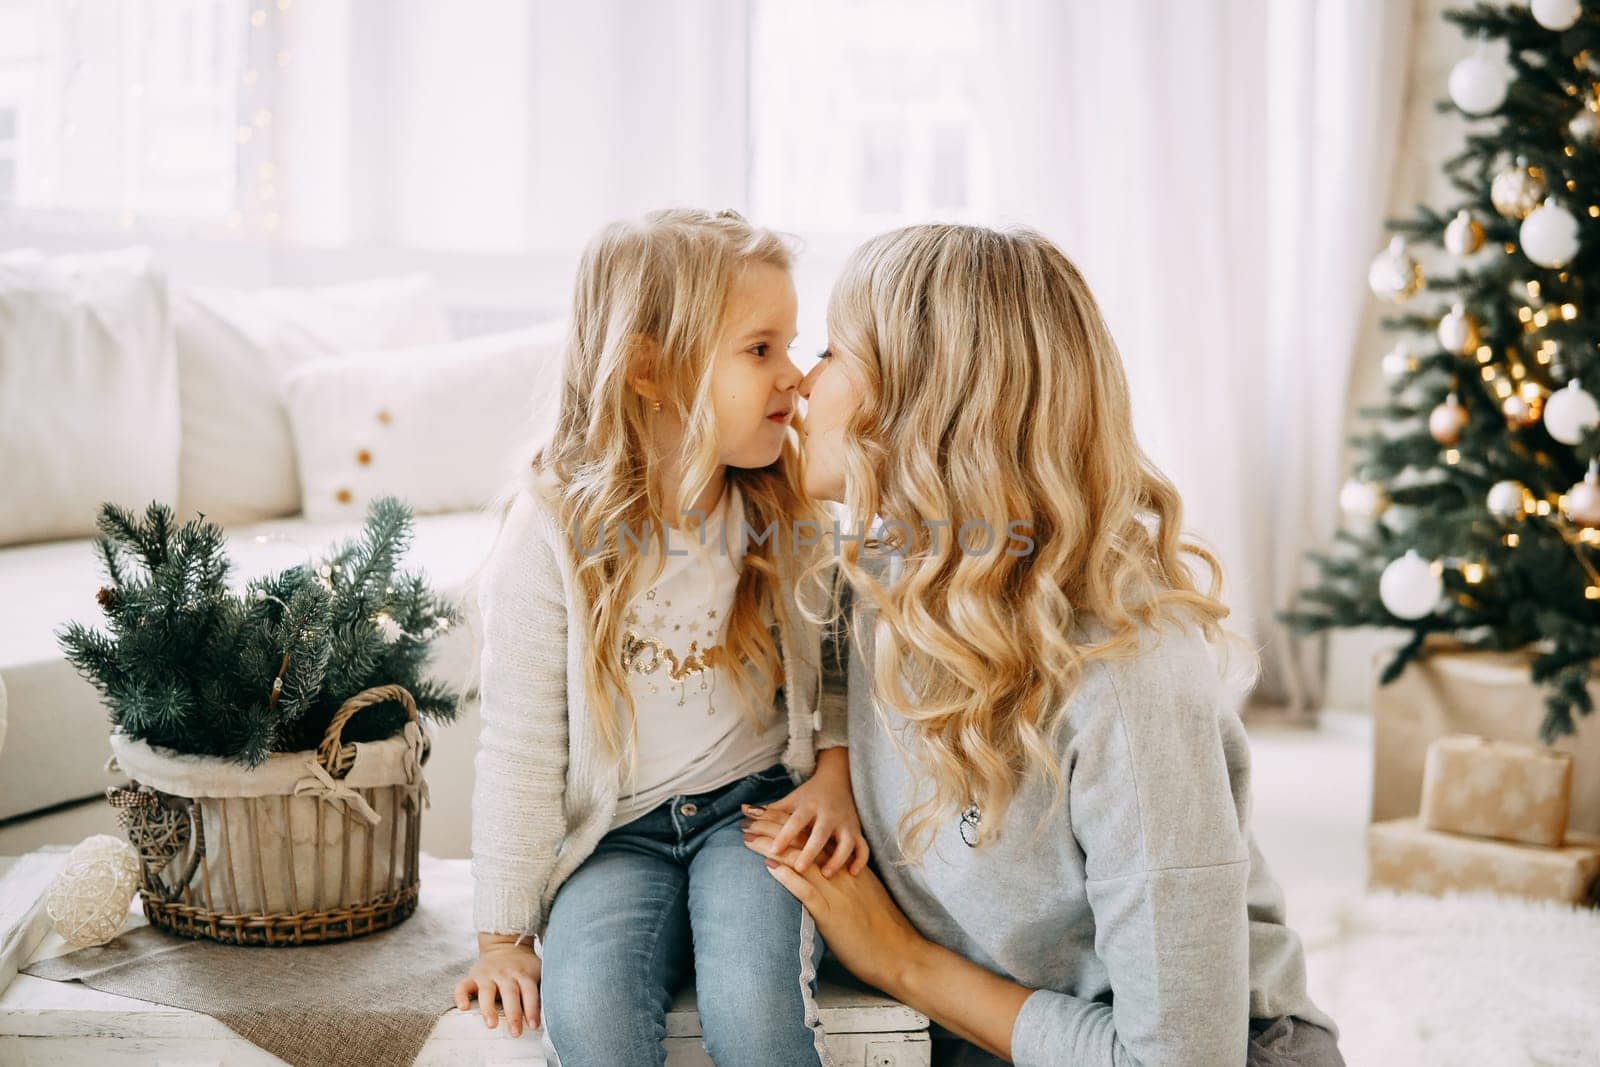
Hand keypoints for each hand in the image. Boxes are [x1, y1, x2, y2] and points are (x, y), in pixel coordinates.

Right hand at [454, 939, 541, 1037]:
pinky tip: (464, 1008)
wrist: (505, 944)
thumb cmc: (523, 966)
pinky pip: (463, 986)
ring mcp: (488, 974)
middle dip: (513, 1014)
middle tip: (515, 1032)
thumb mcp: (537, 970)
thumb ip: (542, 986)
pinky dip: (461, 996)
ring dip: (489, 1008)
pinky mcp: (473, 976)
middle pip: (510, 993)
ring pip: (487, 991)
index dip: (532, 1009)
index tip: (534, 1026)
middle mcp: (505, 974)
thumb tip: (555, 1007)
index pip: (530, 992)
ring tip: (492, 1024)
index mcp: (523, 974)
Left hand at [739, 748, 868, 877]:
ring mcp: (845, 823)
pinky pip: (863, 847)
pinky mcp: (857, 832)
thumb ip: (769, 810)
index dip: (785, 835)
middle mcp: (828, 814)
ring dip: (837, 857)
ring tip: (827, 874)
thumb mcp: (791, 800)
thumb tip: (743, 810)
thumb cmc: (809, 795)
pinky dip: (860, 860)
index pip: (795, 821)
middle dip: (811, 850)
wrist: (838, 780)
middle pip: (820, 833)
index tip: (773, 850)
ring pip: (846, 842)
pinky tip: (853, 873)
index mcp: (809, 806)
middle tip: (798, 867)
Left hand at [741, 817, 926, 996]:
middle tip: (748, 820)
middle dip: (773, 829)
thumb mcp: (861, 896)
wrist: (899, 953)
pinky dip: (787, 877)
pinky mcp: (832, 915)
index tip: (765, 816)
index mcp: (846, 867)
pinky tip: (769, 866)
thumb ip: (842, 882)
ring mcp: (836, 893)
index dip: (787, 824)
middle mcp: (840, 874)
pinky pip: (807, 891)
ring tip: (748, 837)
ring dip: (772, 846)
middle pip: (802, 843)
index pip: (812, 837)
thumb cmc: (880, 930)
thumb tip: (822, 875)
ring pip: (801, 861)